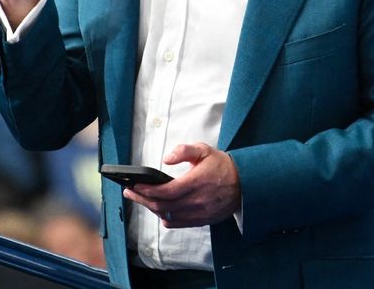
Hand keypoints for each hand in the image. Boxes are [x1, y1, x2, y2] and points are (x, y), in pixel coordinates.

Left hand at [123, 144, 240, 228]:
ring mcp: (198, 213)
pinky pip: (176, 223)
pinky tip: (158, 208)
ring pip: (167, 215)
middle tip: (129, 192)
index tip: (135, 186)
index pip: (165, 191)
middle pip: (162, 205)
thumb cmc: (222, 166)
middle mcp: (196, 201)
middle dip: (142, 199)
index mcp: (196, 182)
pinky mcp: (200, 220)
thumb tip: (166, 159)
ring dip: (151, 208)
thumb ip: (184, 151)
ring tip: (141, 198)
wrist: (244, 184)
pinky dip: (164, 216)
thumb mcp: (204, 150)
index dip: (147, 191)